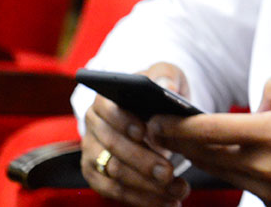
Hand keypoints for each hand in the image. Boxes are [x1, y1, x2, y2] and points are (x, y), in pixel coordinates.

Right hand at [81, 62, 191, 206]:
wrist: (152, 112)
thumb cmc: (157, 92)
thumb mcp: (165, 75)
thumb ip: (165, 76)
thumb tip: (166, 85)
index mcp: (105, 100)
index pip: (108, 110)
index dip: (124, 121)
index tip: (144, 132)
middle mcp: (92, 128)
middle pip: (113, 147)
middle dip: (142, 162)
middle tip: (168, 173)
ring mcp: (93, 154)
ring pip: (115, 174)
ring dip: (147, 187)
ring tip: (178, 191)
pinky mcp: (98, 176)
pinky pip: (116, 192)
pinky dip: (142, 200)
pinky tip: (168, 202)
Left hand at [149, 74, 270, 206]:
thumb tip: (254, 106)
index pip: (209, 130)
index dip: (177, 126)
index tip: (156, 120)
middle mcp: (265, 167)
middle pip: (205, 157)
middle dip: (177, 144)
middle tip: (156, 130)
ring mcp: (269, 191)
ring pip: (221, 173)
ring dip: (202, 157)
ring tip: (189, 142)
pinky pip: (245, 184)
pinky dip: (235, 169)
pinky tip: (234, 155)